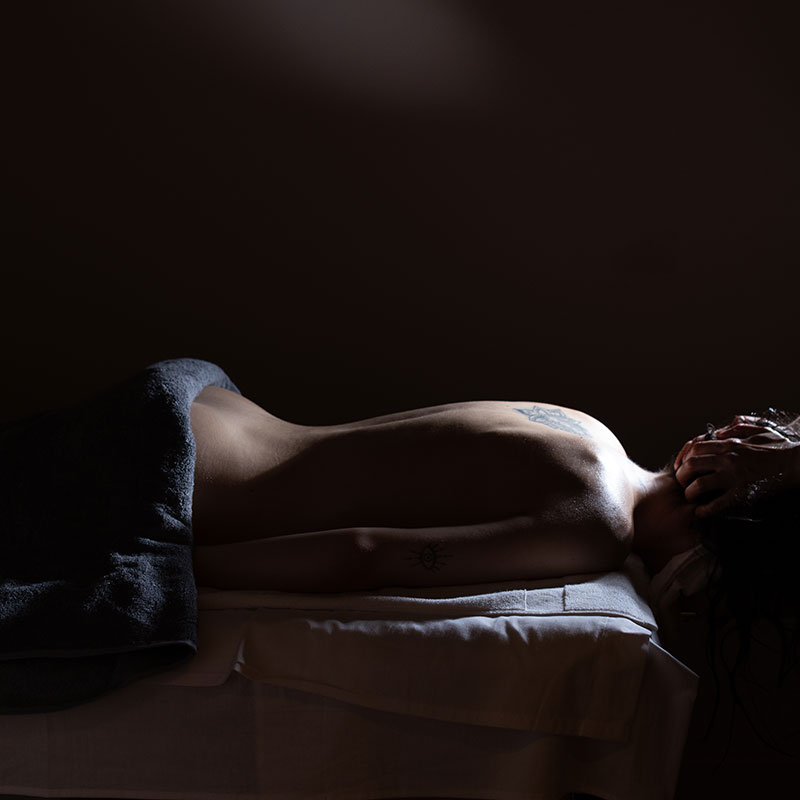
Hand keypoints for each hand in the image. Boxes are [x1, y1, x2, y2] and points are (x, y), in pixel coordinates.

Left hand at [673, 418, 799, 517]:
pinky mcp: (742, 493)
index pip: (694, 448)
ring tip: (691, 497)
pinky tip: (701, 512)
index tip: (680, 466)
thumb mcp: (758, 431)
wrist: (797, 464)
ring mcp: (734, 476)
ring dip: (690, 493)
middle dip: (682, 476)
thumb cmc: (780, 448)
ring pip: (699, 485)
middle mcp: (727, 459)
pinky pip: (717, 504)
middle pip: (691, 466)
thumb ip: (738, 428)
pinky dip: (705, 510)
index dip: (682, 457)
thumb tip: (718, 432)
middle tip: (682, 483)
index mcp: (729, 444)